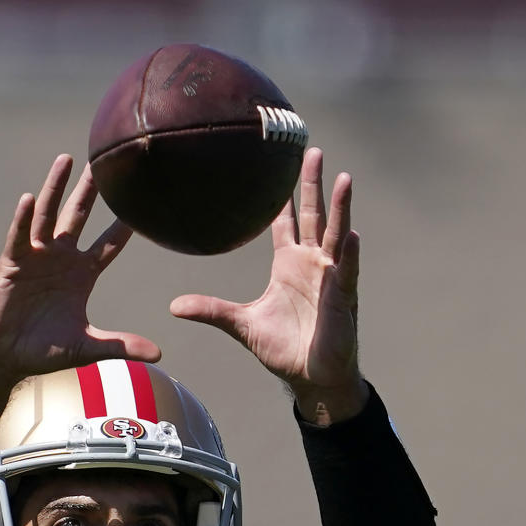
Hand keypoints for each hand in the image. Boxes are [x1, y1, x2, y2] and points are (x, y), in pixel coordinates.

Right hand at [0, 155, 160, 379]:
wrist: (4, 356)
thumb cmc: (43, 351)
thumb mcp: (87, 347)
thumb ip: (121, 346)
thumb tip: (158, 354)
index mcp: (81, 275)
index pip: (108, 245)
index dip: (124, 226)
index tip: (143, 202)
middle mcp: (60, 259)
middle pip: (80, 217)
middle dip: (91, 190)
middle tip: (105, 161)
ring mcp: (36, 257)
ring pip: (49, 216)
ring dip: (56, 188)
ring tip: (66, 160)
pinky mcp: (13, 263)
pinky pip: (19, 236)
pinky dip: (24, 218)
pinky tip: (30, 199)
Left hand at [170, 148, 365, 419]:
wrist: (309, 377)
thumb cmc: (282, 348)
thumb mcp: (241, 324)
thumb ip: (211, 310)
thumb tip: (173, 306)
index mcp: (288, 264)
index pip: (286, 222)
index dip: (282, 196)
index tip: (278, 165)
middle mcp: (311, 264)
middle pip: (313, 216)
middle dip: (311, 184)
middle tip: (309, 149)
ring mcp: (330, 279)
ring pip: (336, 236)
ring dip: (341, 209)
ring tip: (344, 179)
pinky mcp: (342, 300)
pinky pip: (346, 274)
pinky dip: (349, 256)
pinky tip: (352, 236)